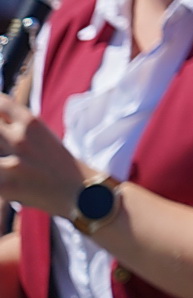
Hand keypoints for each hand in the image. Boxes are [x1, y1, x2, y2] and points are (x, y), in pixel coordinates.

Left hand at [0, 95, 88, 217]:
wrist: (80, 193)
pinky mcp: (4, 187)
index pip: (1, 104)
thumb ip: (17, 130)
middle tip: (3, 144)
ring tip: (7, 165)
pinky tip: (6, 180)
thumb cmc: (60, 165)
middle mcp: (21, 138)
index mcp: (32, 122)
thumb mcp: (43, 138)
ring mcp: (12, 164)